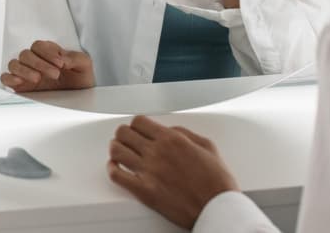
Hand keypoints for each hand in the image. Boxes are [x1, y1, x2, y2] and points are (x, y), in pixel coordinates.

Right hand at [0, 40, 94, 91]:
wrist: (81, 98)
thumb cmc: (81, 80)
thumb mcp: (84, 65)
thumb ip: (75, 57)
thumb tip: (63, 58)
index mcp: (48, 53)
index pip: (39, 46)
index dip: (48, 53)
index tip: (61, 64)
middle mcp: (35, 61)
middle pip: (26, 54)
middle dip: (40, 63)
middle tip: (55, 74)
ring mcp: (26, 73)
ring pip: (14, 64)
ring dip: (25, 70)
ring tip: (38, 79)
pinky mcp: (20, 87)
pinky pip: (6, 78)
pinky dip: (9, 78)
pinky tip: (20, 82)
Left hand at [107, 115, 238, 229]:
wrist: (217, 208)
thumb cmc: (216, 181)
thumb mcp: (206, 146)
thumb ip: (184, 133)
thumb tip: (169, 130)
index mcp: (172, 139)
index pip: (139, 121)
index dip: (136, 124)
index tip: (137, 129)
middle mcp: (157, 152)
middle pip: (124, 133)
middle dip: (124, 134)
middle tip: (126, 139)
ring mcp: (148, 172)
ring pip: (116, 151)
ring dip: (116, 149)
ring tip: (119, 152)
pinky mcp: (144, 191)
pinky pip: (117, 176)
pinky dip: (112, 169)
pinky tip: (116, 168)